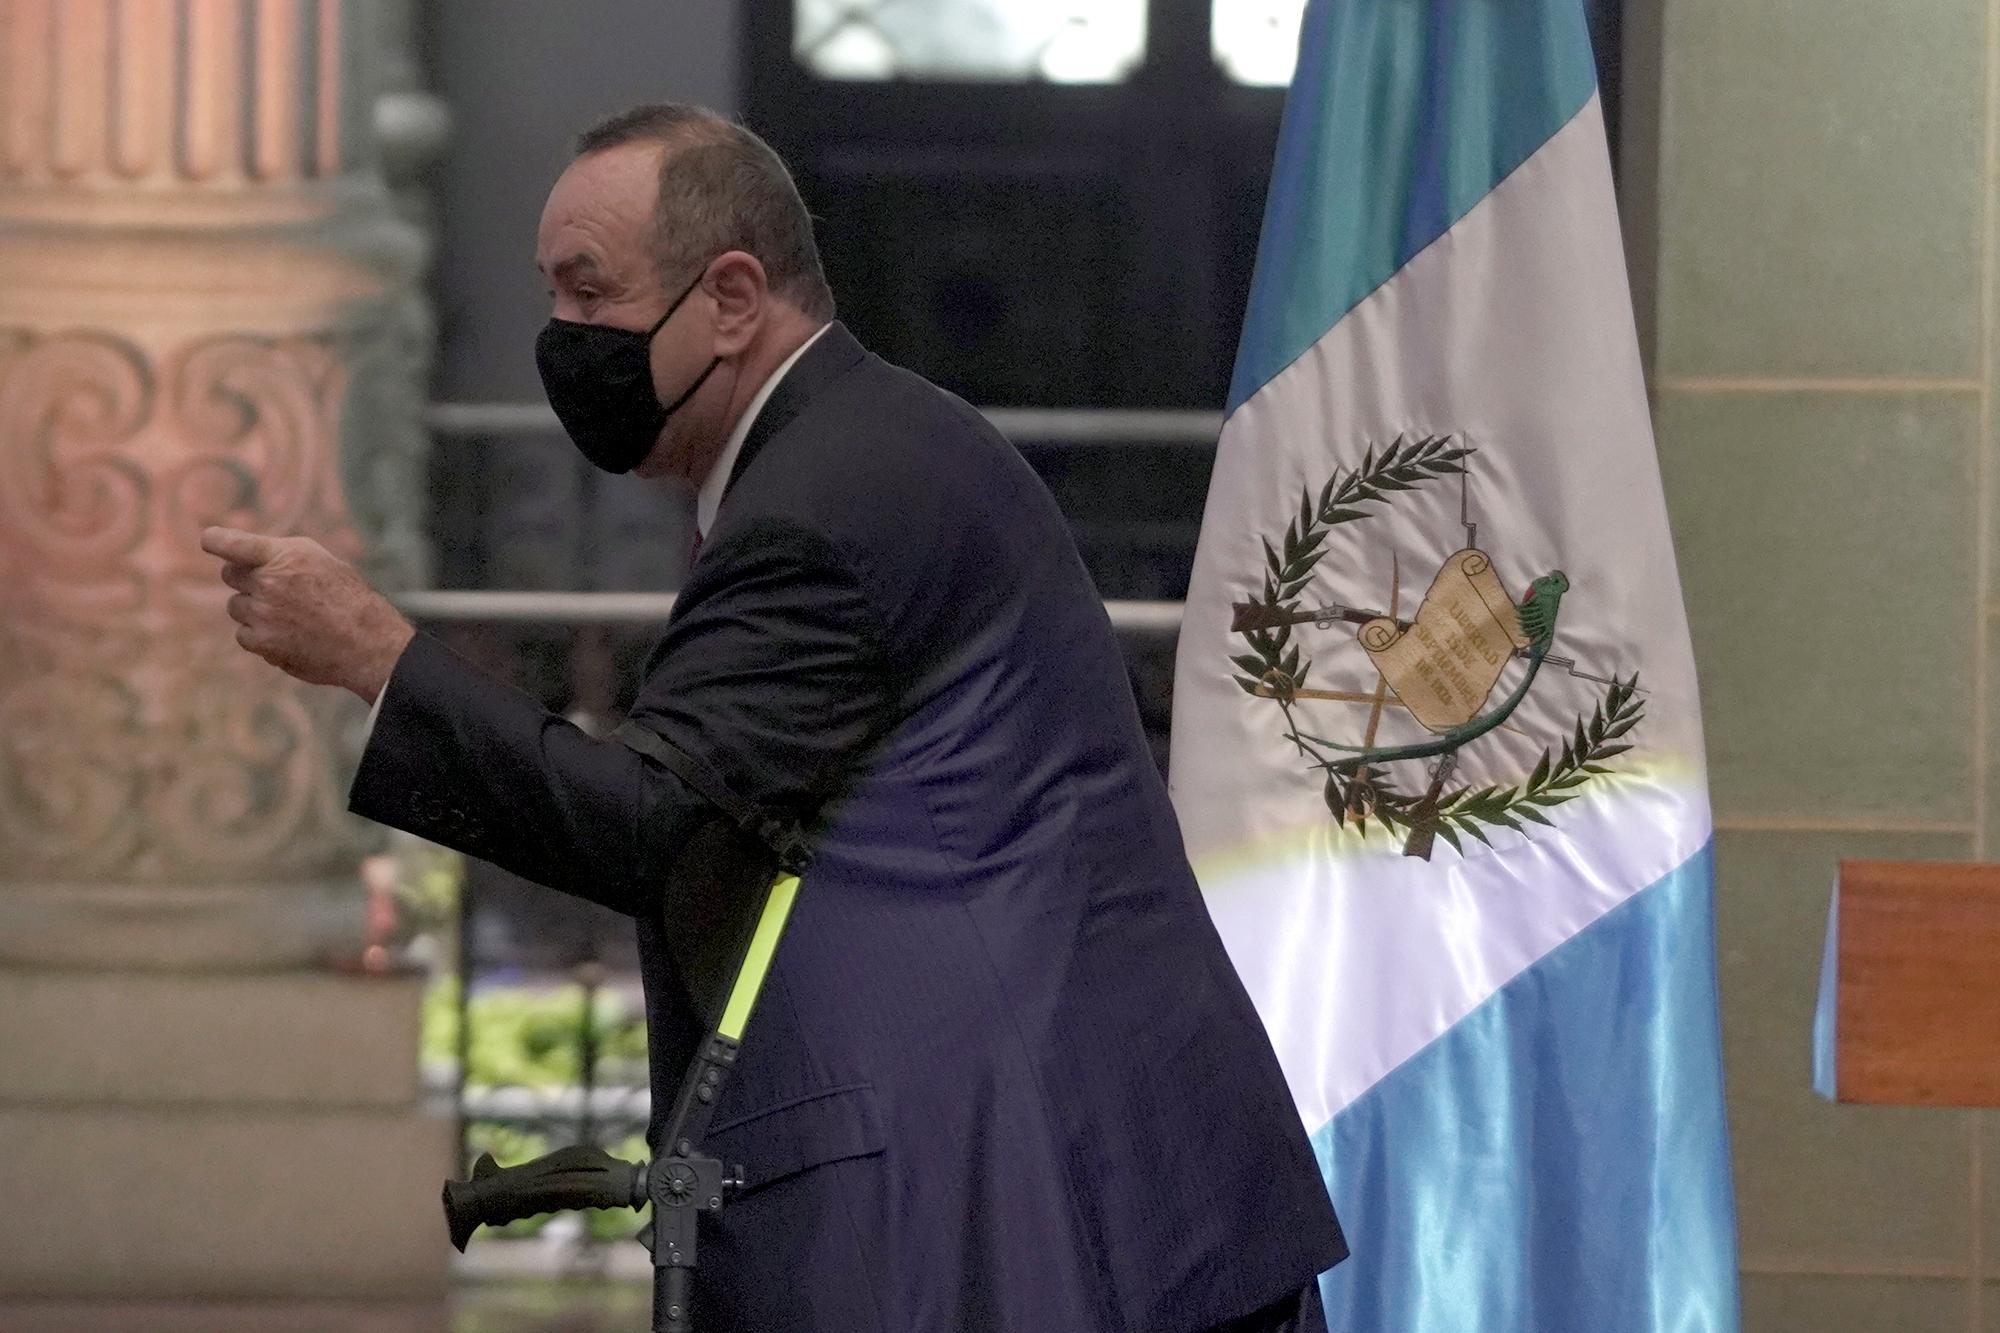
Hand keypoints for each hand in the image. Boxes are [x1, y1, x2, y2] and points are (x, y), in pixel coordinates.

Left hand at [200, 526, 414, 701]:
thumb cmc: (347, 597)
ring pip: (236, 606)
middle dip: (247, 579)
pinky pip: (243, 634)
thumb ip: (281, 555)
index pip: (230, 543)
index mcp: (283, 556)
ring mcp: (263, 614)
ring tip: (288, 616)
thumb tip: (245, 555)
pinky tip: (285, 635)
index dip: (215, 540)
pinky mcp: (262, 642)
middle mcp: (268, 582)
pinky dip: (259, 635)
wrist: (366, 641)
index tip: (210, 540)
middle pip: (230, 574)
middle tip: (275, 589)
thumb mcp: (320, 560)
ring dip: (254, 609)